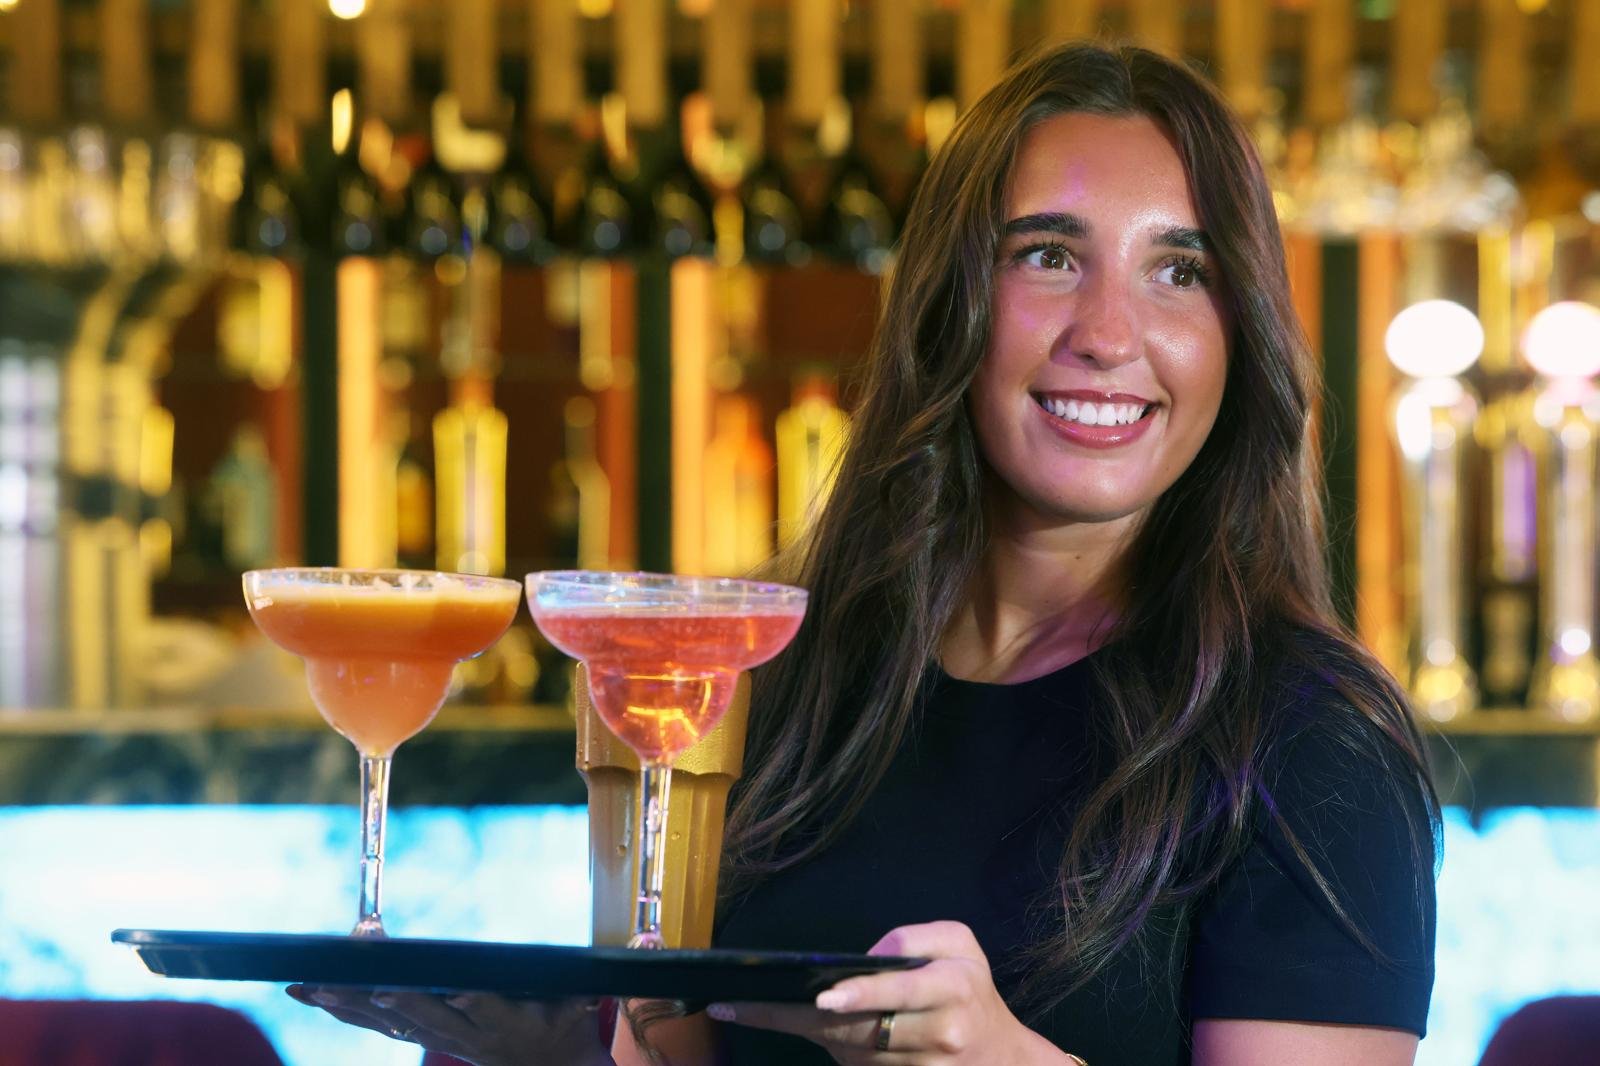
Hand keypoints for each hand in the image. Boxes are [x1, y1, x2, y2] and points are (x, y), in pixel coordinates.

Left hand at [287, 984, 615, 1065]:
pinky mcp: (429, 1035)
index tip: (428, 976)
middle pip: (416, 1015)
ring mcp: (445, 1037)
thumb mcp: (591, 1003)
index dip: (451, 993)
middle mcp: (470, 1031)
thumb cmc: (570, 1029)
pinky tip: (311, 993)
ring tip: (303, 985)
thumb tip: (648, 940)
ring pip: (388, 1022)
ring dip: (345, 1005)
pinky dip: (346, 1008)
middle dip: (375, 996)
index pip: (476, 1004)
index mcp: (509, 1020)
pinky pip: (380, 1024)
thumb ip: (612, 978)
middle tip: (336, 977)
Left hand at [705, 921, 1063, 1064]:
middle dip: (797, 1018)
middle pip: (859, 1032)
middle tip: (739, 1005)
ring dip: (809, 1031)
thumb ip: (915, 938)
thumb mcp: (960, 945)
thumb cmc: (973, 990)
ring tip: (761, 1008)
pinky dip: (830, 1049)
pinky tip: (804, 1027)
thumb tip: (867, 957)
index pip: (899, 993)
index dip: (861, 995)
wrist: (1000, 1059)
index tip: (823, 996)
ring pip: (850, 1054)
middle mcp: (936, 1035)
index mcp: (951, 989)